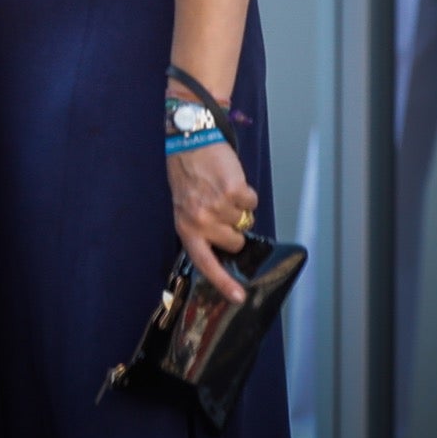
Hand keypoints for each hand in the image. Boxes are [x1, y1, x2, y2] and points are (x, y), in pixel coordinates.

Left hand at [167, 138, 257, 302]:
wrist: (189, 139)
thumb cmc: (186, 173)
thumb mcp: (185, 205)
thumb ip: (201, 227)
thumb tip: (226, 245)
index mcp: (187, 228)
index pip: (206, 263)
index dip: (224, 283)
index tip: (239, 298)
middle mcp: (201, 221)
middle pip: (235, 241)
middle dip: (233, 228)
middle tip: (221, 207)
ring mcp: (218, 206)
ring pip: (245, 220)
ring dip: (239, 206)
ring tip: (222, 189)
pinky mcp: (234, 191)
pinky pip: (252, 201)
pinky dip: (247, 192)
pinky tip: (231, 180)